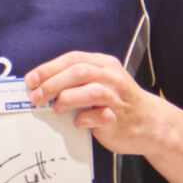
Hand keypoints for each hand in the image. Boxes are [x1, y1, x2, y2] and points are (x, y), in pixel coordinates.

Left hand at [25, 51, 169, 156]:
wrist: (152, 124)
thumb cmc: (119, 102)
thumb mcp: (101, 81)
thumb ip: (76, 79)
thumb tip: (40, 84)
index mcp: (104, 64)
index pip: (72, 59)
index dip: (48, 68)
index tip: (31, 80)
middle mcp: (112, 77)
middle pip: (78, 72)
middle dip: (52, 84)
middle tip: (36, 96)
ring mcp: (118, 98)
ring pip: (90, 91)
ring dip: (66, 100)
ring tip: (56, 108)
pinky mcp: (119, 118)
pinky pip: (99, 116)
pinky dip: (83, 119)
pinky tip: (78, 122)